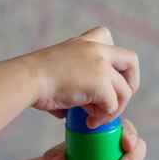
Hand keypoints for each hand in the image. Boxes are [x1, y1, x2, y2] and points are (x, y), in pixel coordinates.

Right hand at [22, 26, 139, 127]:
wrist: (27, 79)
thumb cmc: (32, 82)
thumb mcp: (54, 75)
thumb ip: (68, 88)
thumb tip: (67, 111)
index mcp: (82, 43)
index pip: (107, 37)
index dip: (112, 61)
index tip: (101, 79)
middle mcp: (95, 48)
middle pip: (131, 60)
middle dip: (130, 83)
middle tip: (116, 102)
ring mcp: (101, 64)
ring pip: (125, 90)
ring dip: (113, 109)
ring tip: (93, 119)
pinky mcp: (101, 81)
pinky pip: (112, 104)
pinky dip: (103, 117)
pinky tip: (88, 122)